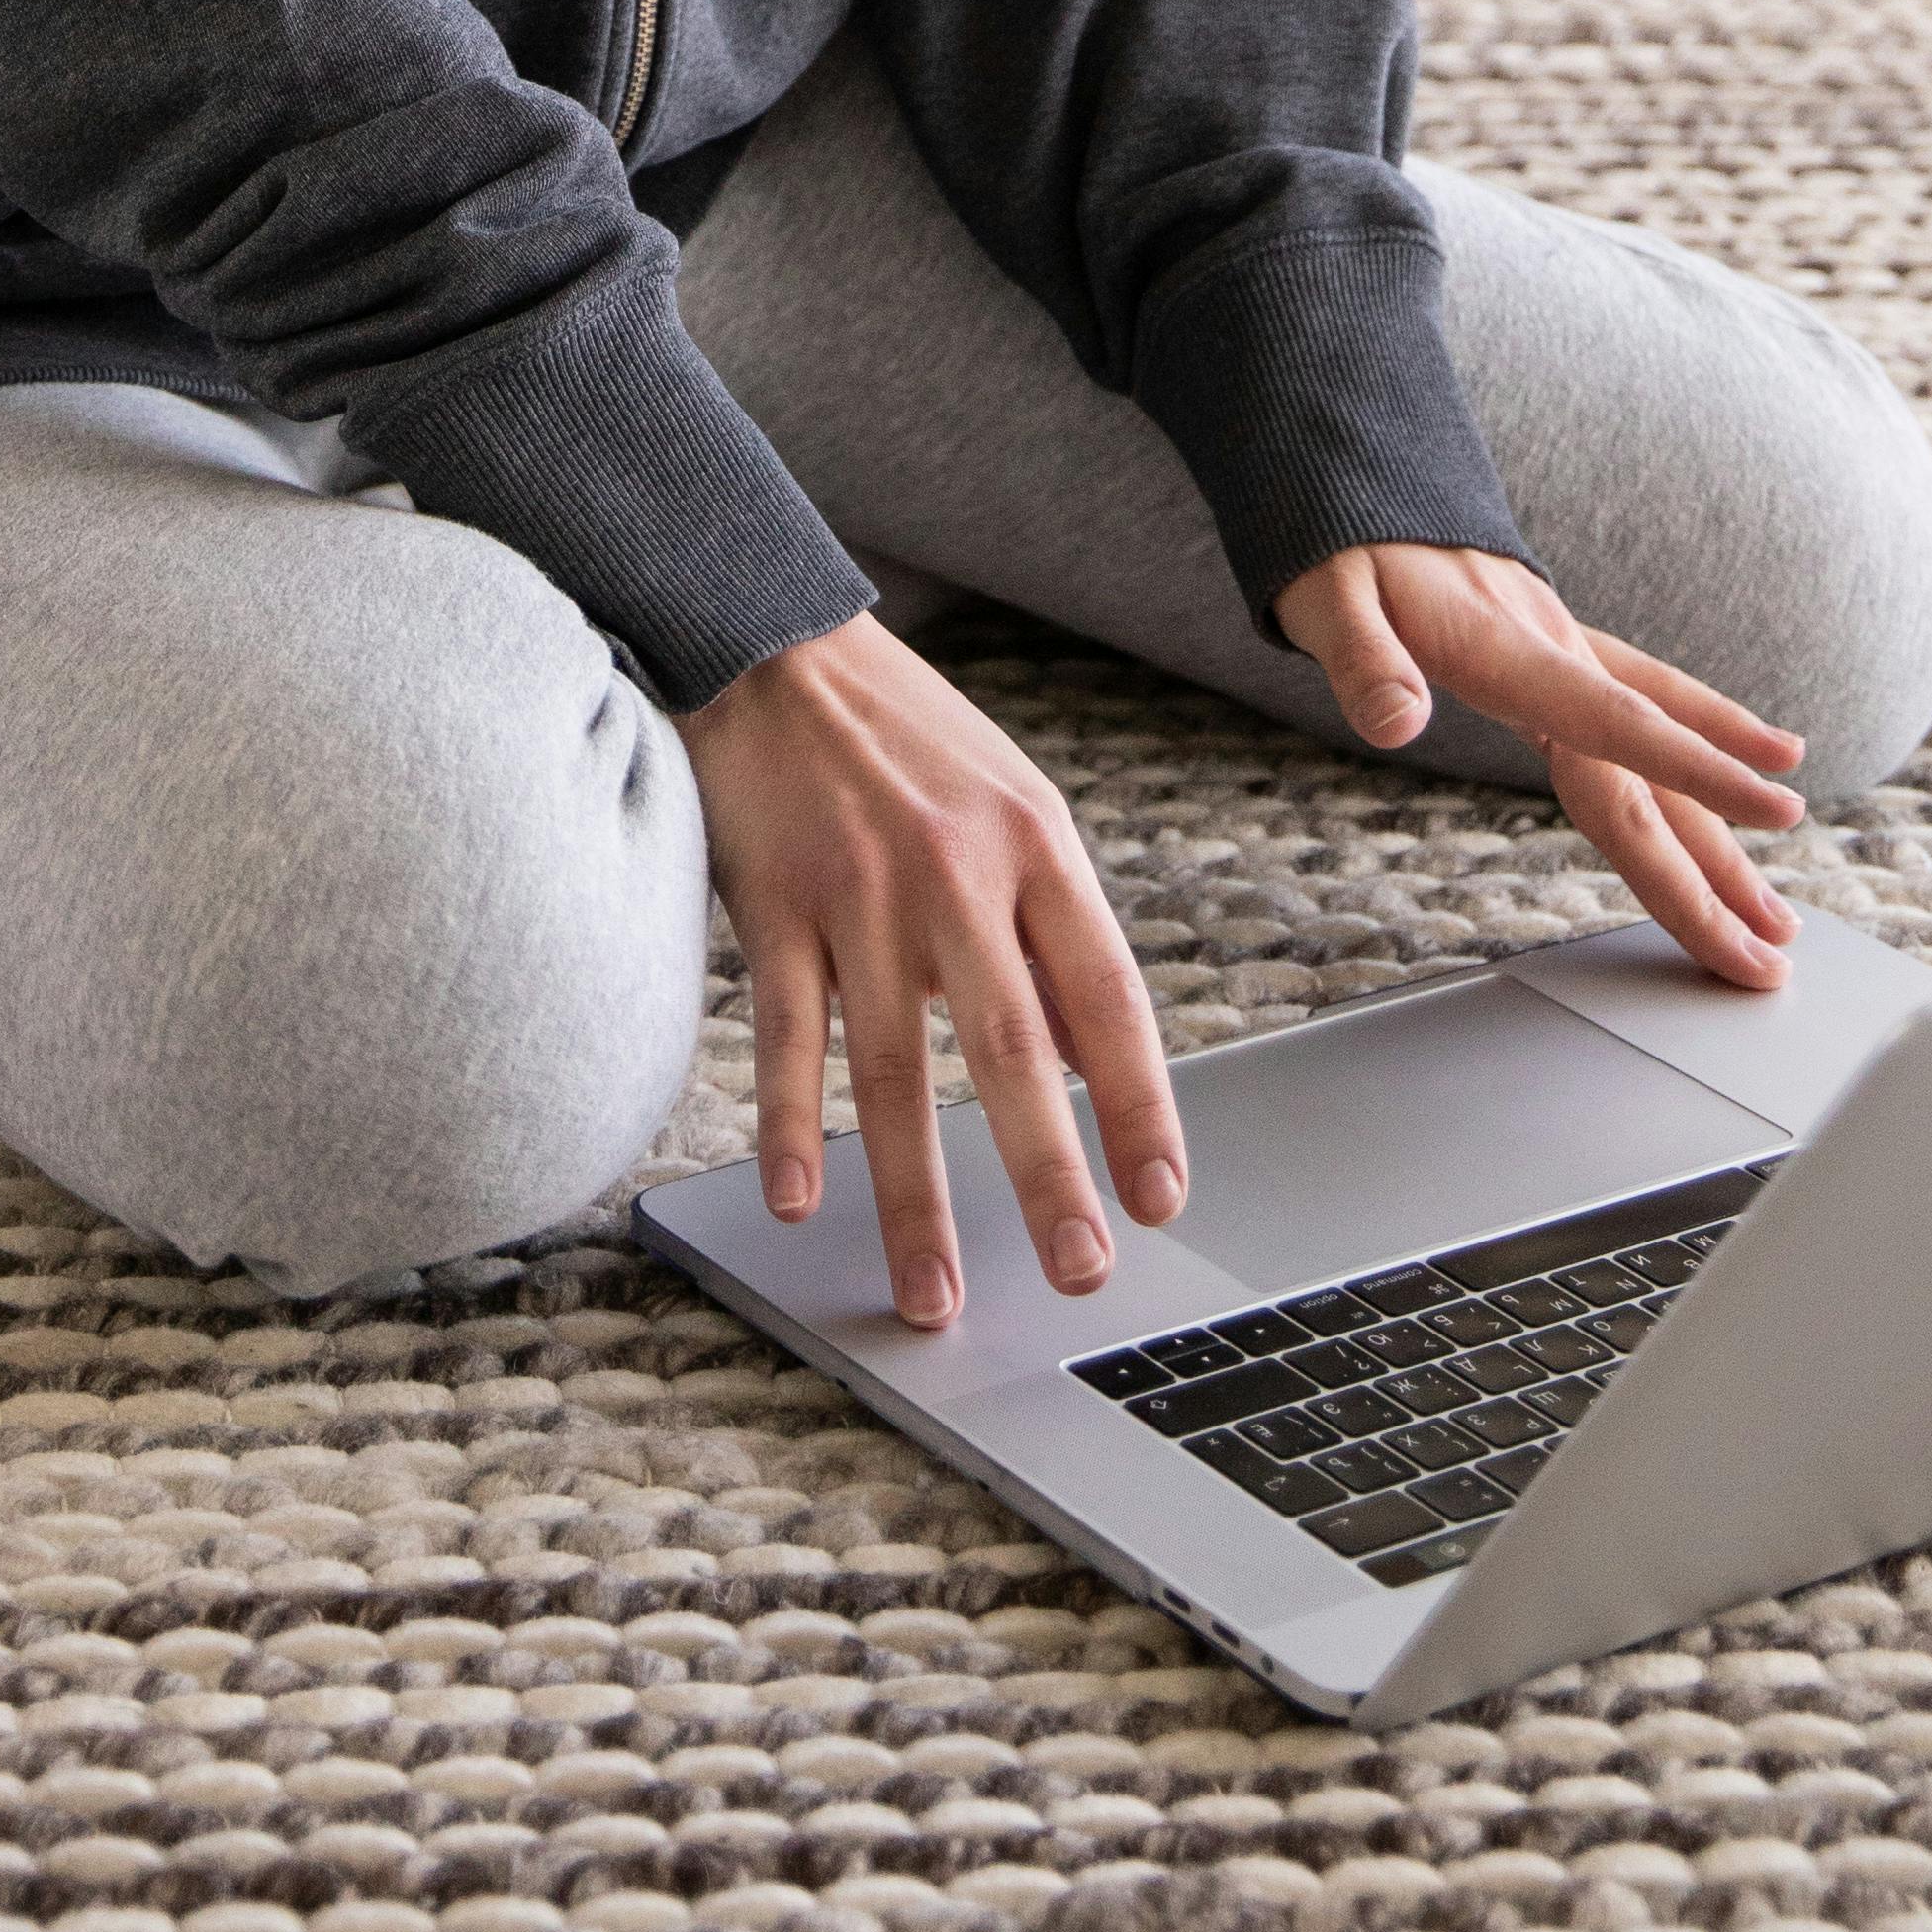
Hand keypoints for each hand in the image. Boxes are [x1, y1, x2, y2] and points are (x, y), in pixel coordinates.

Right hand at [678, 613, 1187, 1332]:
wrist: (772, 638)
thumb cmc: (905, 737)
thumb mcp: (1011, 805)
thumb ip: (1050, 933)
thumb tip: (1095, 1067)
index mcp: (1035, 847)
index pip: (1106, 999)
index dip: (1139, 1105)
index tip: (1159, 1198)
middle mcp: (955, 874)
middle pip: (1009, 1050)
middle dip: (1047, 1174)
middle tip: (1077, 1273)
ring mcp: (859, 892)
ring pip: (890, 1069)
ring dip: (912, 1195)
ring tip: (933, 1293)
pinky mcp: (772, 902)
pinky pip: (785, 1033)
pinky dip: (790, 1124)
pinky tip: (801, 1200)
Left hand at [1277, 543, 1805, 989]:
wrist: (1359, 470)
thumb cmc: (1337, 542)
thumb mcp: (1327, 598)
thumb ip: (1364, 662)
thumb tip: (1396, 723)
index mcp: (1511, 650)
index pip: (1618, 725)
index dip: (1696, 771)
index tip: (1774, 811)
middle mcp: (1556, 651)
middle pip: (1650, 777)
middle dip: (1719, 867)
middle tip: (1777, 947)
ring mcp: (1564, 648)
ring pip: (1662, 750)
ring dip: (1721, 832)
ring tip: (1776, 909)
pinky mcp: (1556, 649)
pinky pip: (1644, 705)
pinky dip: (1700, 741)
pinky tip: (1749, 757)